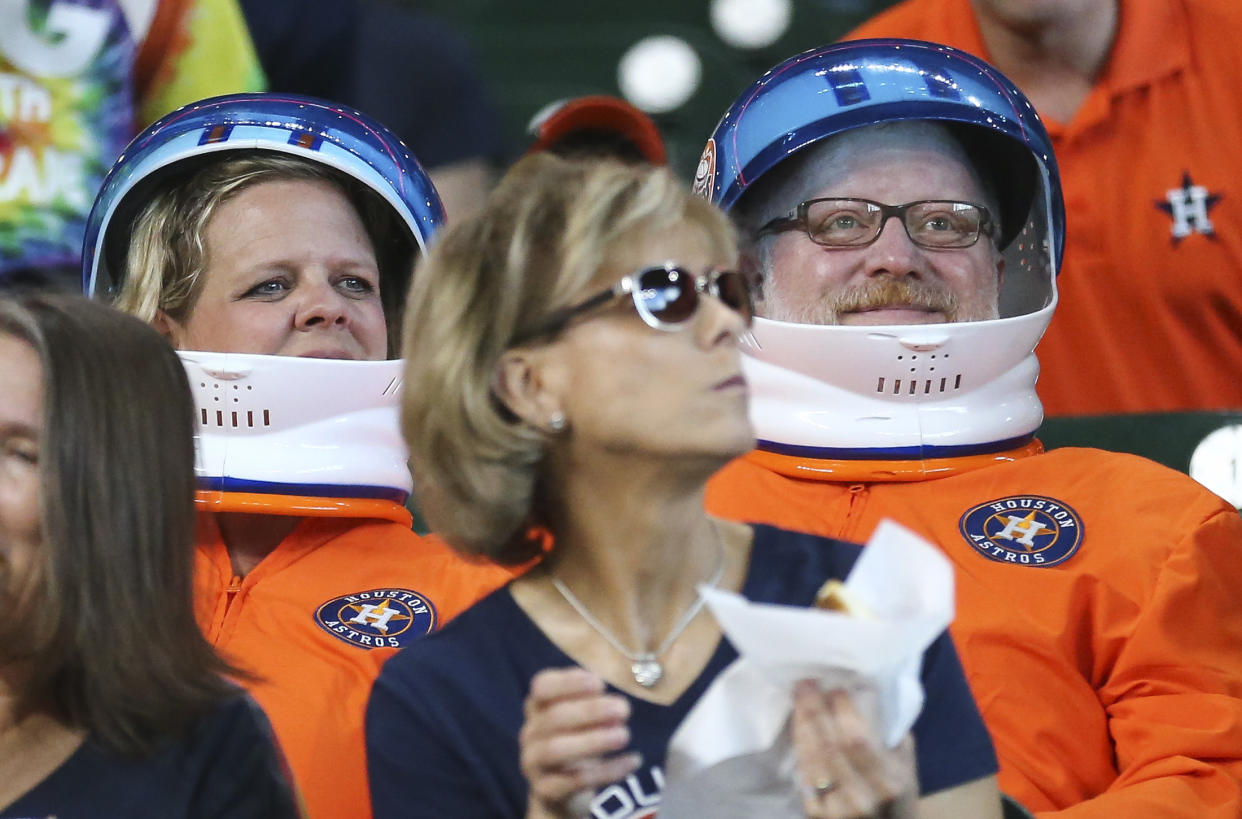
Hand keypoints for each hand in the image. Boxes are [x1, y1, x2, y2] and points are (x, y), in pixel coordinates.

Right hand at [521, 667, 641, 818]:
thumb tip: (618, 706)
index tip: (599, 684)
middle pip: (554, 717)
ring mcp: (534, 763)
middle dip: (590, 711)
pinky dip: (607, 771)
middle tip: (624, 709)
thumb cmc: (577, 743)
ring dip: (593, 741)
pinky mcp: (545, 791)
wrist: (562, 793)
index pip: (542, 686)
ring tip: (625, 735)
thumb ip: (594, 706)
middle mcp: (531, 733)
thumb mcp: (582, 720)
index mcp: (538, 707)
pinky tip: (633, 761)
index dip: (568, 683)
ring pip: (556, 749)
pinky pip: (575, 781)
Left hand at [792, 679, 916, 817]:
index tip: (835, 688)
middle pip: (830, 746)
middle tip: (805, 684)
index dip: (842, 711)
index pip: (858, 740)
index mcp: (888, 781)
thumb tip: (864, 693)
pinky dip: (799, 747)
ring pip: (812, 758)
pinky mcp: (816, 815)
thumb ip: (889, 735)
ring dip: (802, 724)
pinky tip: (798, 726)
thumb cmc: (897, 797)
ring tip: (798, 698)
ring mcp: (837, 809)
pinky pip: (804, 774)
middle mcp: (862, 797)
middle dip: (814, 710)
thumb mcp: (905, 767)